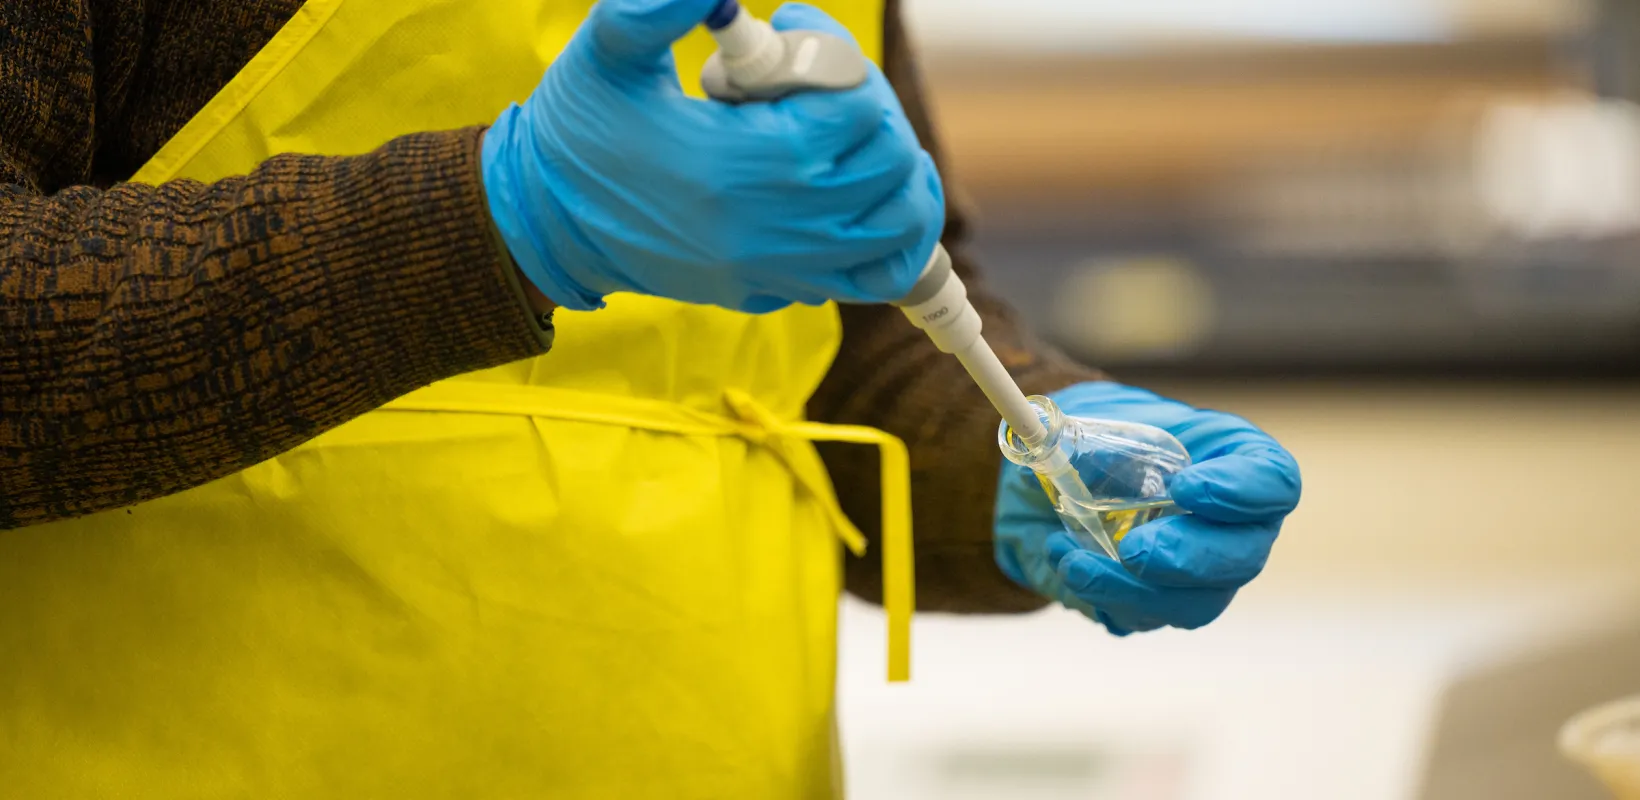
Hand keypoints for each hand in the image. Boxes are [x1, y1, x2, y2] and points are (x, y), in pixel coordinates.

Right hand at [481, 0, 943, 313]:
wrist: (548, 222)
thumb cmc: (578, 133)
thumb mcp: (607, 53)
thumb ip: (660, 6)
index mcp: (740, 164)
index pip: (855, 106)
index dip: (836, 54)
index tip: (792, 32)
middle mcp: (773, 226)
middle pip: (889, 162)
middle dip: (869, 107)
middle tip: (823, 83)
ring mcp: (780, 267)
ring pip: (899, 225)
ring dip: (893, 171)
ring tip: (852, 136)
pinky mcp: (777, 290)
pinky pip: (875, 275)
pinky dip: (886, 235)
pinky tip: (856, 196)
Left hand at [994, 381, 1300, 634]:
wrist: (1050, 489)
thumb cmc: (1087, 441)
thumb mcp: (1084, 418)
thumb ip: (1076, 428)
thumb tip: (1041, 433)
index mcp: (1231, 458)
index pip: (1272, 481)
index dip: (1241, 491)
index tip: (1185, 486)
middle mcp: (1230, 522)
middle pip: (1245, 555)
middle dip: (1190, 557)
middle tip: (1136, 549)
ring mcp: (1202, 571)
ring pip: (1197, 603)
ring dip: (1132, 588)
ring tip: (1074, 559)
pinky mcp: (1162, 603)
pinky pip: (1146, 616)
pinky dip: (1102, 594)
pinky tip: (1066, 559)